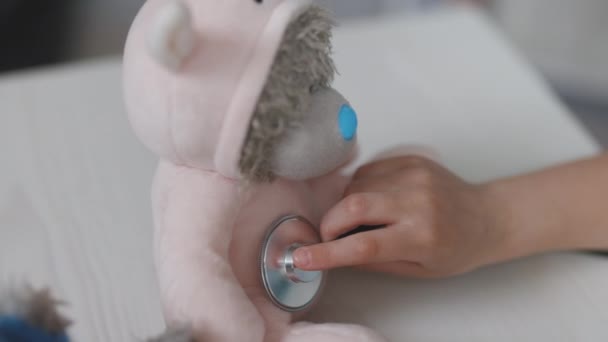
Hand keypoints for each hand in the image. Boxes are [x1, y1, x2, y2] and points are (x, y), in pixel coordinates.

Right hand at [293, 156, 503, 277]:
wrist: (486, 217)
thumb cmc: (454, 250)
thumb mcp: (416, 269)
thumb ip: (373, 261)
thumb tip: (334, 252)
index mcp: (421, 236)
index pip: (363, 245)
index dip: (327, 252)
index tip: (302, 257)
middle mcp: (417, 201)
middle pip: (353, 204)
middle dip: (330, 222)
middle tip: (330, 235)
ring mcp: (414, 175)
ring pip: (356, 185)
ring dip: (346, 204)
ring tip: (362, 218)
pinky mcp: (410, 160)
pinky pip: (368, 171)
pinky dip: (360, 187)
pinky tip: (373, 199)